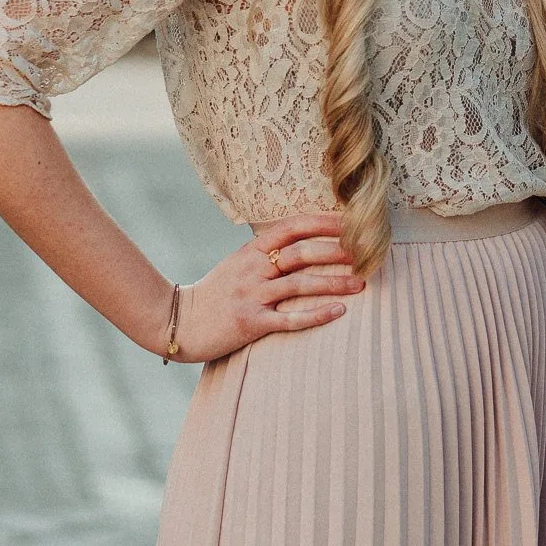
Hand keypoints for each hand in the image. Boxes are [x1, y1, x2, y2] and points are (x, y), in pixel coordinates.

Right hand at [170, 213, 363, 365]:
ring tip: (361, 284)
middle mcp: (253, 269)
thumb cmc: (215, 293)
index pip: (292, 228)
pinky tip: (338, 312)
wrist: (178, 320)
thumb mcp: (238, 264)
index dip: (323, 223)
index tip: (351, 222)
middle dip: (337, 253)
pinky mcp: (251, 323)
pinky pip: (289, 318)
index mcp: (252, 251)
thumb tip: (302, 242)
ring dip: (333, 283)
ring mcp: (252, 295)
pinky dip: (316, 314)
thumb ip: (266, 254)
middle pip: (301, 253)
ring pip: (299, 284)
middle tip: (367, 254)